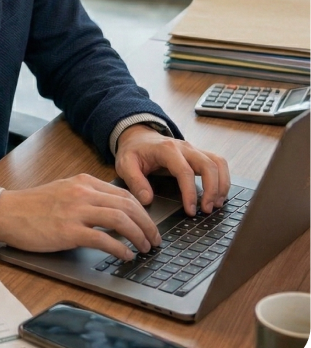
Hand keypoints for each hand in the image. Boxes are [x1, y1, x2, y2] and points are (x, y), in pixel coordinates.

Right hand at [0, 173, 161, 261]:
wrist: (7, 212)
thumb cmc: (33, 206)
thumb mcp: (64, 191)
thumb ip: (87, 197)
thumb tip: (114, 212)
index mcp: (84, 182)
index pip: (125, 194)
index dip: (143, 212)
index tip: (150, 226)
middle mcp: (83, 192)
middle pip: (128, 205)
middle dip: (147, 225)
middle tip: (154, 240)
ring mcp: (76, 211)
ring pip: (120, 219)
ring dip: (138, 236)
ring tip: (145, 248)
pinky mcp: (68, 231)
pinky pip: (103, 239)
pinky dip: (120, 248)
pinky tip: (125, 256)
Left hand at [114, 124, 230, 215]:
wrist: (138, 136)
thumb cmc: (133, 151)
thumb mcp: (125, 164)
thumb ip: (134, 181)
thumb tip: (147, 200)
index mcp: (166, 149)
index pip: (185, 171)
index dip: (190, 192)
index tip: (191, 210)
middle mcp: (184, 147)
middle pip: (208, 165)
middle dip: (212, 189)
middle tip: (207, 210)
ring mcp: (193, 150)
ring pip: (218, 162)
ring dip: (222, 184)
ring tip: (216, 204)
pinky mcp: (198, 155)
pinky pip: (217, 163)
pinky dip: (223, 178)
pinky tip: (218, 195)